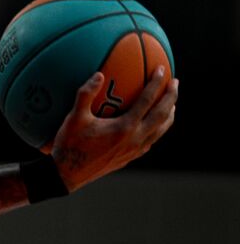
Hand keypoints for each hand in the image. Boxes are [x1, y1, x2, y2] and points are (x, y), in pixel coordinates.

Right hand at [49, 68, 177, 190]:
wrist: (67, 174)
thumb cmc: (69, 144)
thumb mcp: (74, 118)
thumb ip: (86, 94)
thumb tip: (98, 75)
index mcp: (124, 127)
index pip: (147, 101)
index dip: (156, 83)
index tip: (161, 70)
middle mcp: (135, 139)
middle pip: (162, 115)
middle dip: (171, 97)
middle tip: (176, 82)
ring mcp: (135, 150)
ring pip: (161, 130)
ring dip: (169, 114)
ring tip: (172, 104)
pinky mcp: (131, 157)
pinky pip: (151, 140)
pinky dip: (158, 129)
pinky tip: (153, 125)